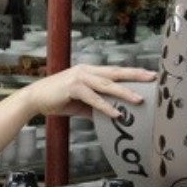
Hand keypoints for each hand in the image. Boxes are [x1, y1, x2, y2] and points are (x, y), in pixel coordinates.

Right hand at [26, 64, 155, 119]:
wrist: (34, 99)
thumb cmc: (56, 99)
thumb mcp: (80, 103)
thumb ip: (95, 107)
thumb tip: (111, 115)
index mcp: (89, 71)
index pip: (115, 71)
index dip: (132, 73)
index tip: (149, 75)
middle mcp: (86, 71)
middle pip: (116, 72)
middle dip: (135, 75)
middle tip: (153, 78)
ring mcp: (79, 78)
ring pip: (107, 84)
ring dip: (124, 92)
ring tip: (139, 100)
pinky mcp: (73, 87)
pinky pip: (93, 98)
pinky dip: (105, 106)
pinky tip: (116, 113)